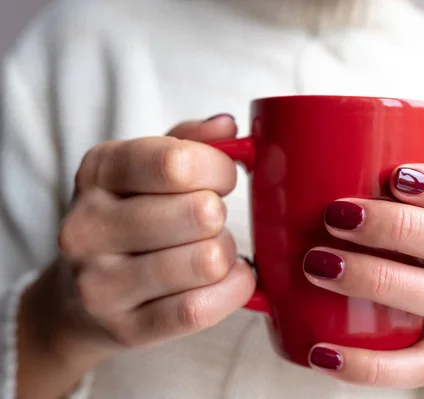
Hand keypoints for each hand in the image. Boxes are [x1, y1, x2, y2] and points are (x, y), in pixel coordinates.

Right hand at [18, 115, 255, 396]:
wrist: (79, 296)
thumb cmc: (127, 219)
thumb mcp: (143, 168)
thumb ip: (187, 139)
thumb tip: (226, 126)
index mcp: (98, 172)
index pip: (178, 162)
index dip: (219, 170)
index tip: (223, 179)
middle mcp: (89, 226)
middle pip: (200, 213)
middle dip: (221, 216)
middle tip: (210, 222)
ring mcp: (101, 284)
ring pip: (206, 261)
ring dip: (227, 254)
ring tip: (213, 251)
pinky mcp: (125, 328)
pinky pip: (199, 310)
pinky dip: (233, 290)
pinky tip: (231, 279)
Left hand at [303, 165, 423, 398]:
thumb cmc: (408, 264)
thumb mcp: (401, 228)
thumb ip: (356, 192)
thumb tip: (260, 159)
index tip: (396, 175)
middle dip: (400, 225)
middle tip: (337, 215)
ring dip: (380, 277)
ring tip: (318, 265)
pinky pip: (417, 367)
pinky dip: (369, 363)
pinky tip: (324, 352)